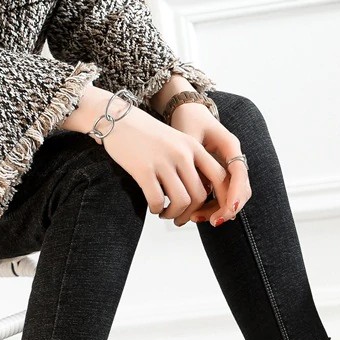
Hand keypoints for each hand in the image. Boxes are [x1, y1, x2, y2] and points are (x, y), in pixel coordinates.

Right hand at [87, 96, 228, 221]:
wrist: (118, 120)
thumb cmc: (146, 135)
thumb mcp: (176, 142)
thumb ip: (191, 163)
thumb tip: (201, 194)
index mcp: (193, 146)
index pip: (219, 177)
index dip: (220, 199)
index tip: (210, 212)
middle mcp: (182, 153)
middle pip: (200, 195)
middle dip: (191, 214)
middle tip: (180, 218)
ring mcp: (163, 161)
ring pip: (181, 201)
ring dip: (174, 214)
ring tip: (165, 213)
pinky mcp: (144, 170)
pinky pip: (157, 200)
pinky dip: (156, 209)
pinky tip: (153, 207)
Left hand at [169, 103, 251, 227]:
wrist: (187, 114)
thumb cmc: (187, 122)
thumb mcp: (187, 137)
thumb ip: (192, 160)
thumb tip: (192, 188)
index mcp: (230, 145)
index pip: (239, 173)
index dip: (236, 193)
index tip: (229, 210)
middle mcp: (233, 158)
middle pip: (240, 188)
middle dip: (229, 208)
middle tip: (213, 222)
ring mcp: (228, 168)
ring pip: (232, 195)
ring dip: (218, 210)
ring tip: (195, 218)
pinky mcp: (220, 176)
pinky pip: (221, 196)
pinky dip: (211, 207)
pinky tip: (195, 214)